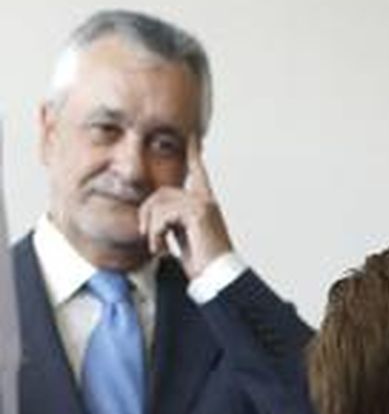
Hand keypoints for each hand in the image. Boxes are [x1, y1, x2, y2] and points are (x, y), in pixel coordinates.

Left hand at [138, 136, 234, 278]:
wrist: (217, 276)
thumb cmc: (203, 263)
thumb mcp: (183, 237)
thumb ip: (173, 221)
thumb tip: (154, 215)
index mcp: (204, 205)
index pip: (199, 173)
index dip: (194, 154)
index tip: (193, 137)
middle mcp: (205, 201)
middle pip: (161, 192)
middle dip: (147, 213)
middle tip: (148, 236)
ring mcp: (202, 205)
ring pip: (158, 202)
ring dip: (151, 226)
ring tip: (157, 244)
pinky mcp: (197, 213)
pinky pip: (163, 213)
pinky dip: (156, 231)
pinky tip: (161, 246)